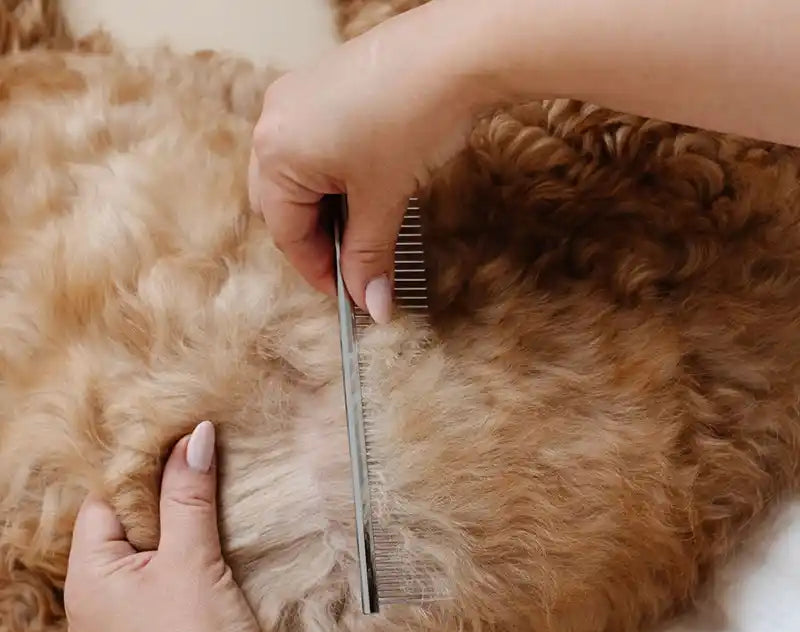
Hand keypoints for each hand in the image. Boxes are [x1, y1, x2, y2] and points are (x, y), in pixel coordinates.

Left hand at [64, 421, 267, 631]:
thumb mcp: (193, 555)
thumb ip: (188, 492)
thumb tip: (193, 435)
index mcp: (86, 582)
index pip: (104, 505)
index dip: (141, 477)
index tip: (179, 456)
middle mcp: (88, 608)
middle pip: (119, 532)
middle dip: (157, 506)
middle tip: (197, 484)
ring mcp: (113, 631)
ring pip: (136, 562)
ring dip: (168, 539)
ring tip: (202, 520)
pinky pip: (147, 590)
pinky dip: (170, 570)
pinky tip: (199, 564)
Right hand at [248, 0, 486, 320]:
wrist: (456, 52)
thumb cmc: (412, 120)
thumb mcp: (384, 199)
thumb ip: (369, 256)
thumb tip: (370, 305)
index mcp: (276, 153)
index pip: (285, 233)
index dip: (318, 271)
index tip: (349, 294)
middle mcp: (273, 122)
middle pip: (280, 205)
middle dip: (315, 241)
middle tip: (352, 266)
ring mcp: (295, 99)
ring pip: (294, 177)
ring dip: (324, 210)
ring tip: (362, 229)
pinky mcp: (320, 86)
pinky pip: (309, 147)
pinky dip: (330, 178)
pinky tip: (362, 188)